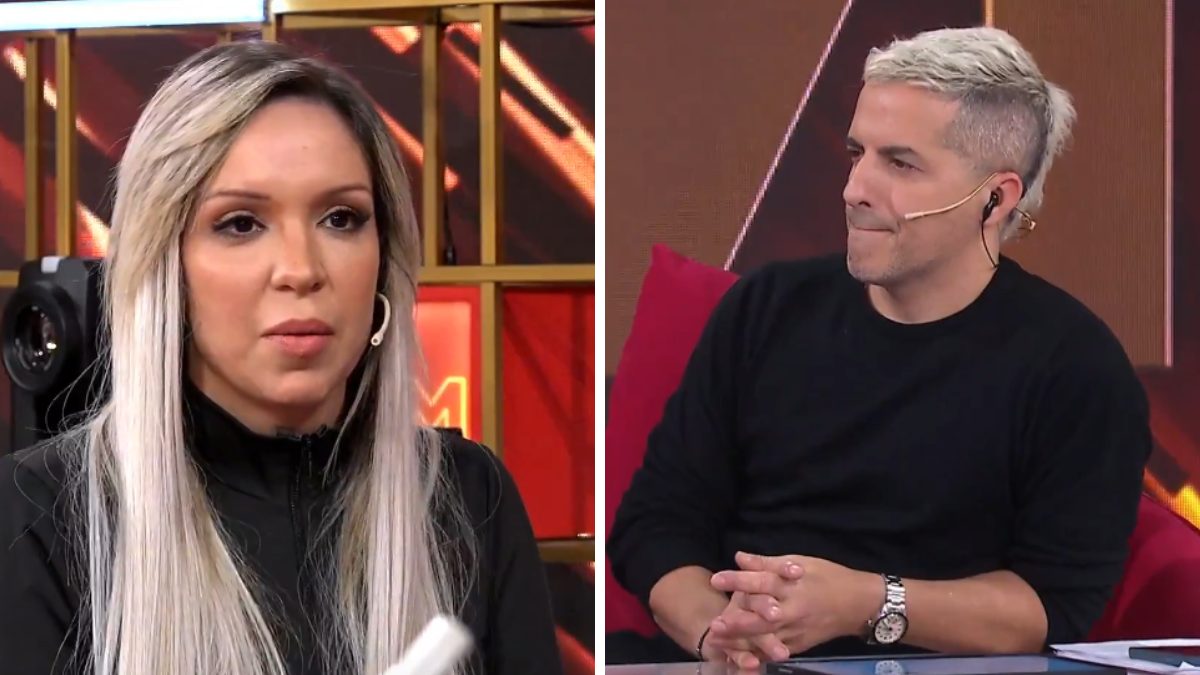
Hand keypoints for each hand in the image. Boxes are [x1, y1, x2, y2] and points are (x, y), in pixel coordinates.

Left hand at [709, 552, 882, 658]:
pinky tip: (739, 656)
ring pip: (767, 639)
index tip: (716, 579)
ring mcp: (798, 631)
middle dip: (737, 623)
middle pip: (762, 619)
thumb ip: (768, 563)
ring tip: (719, 642)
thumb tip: (739, 557)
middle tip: (714, 624)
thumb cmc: (829, 577)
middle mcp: (795, 611)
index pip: (762, 583)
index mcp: (794, 587)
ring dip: (742, 642)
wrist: (859, 604)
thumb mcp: (801, 562)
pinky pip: (777, 651)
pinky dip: (758, 654)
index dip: (738, 581)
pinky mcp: (801, 645)